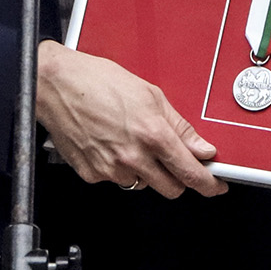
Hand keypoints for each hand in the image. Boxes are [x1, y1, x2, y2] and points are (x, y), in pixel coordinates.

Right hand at [36, 41, 225, 198]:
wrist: (55, 83)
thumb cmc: (97, 81)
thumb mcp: (150, 95)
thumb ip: (180, 127)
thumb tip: (201, 148)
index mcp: (152, 134)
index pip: (190, 173)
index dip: (209, 183)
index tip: (215, 185)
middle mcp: (133, 156)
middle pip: (171, 188)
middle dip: (178, 178)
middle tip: (175, 161)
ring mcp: (110, 169)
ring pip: (142, 184)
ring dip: (146, 172)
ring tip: (132, 141)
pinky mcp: (92, 174)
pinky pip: (116, 179)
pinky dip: (120, 167)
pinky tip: (112, 144)